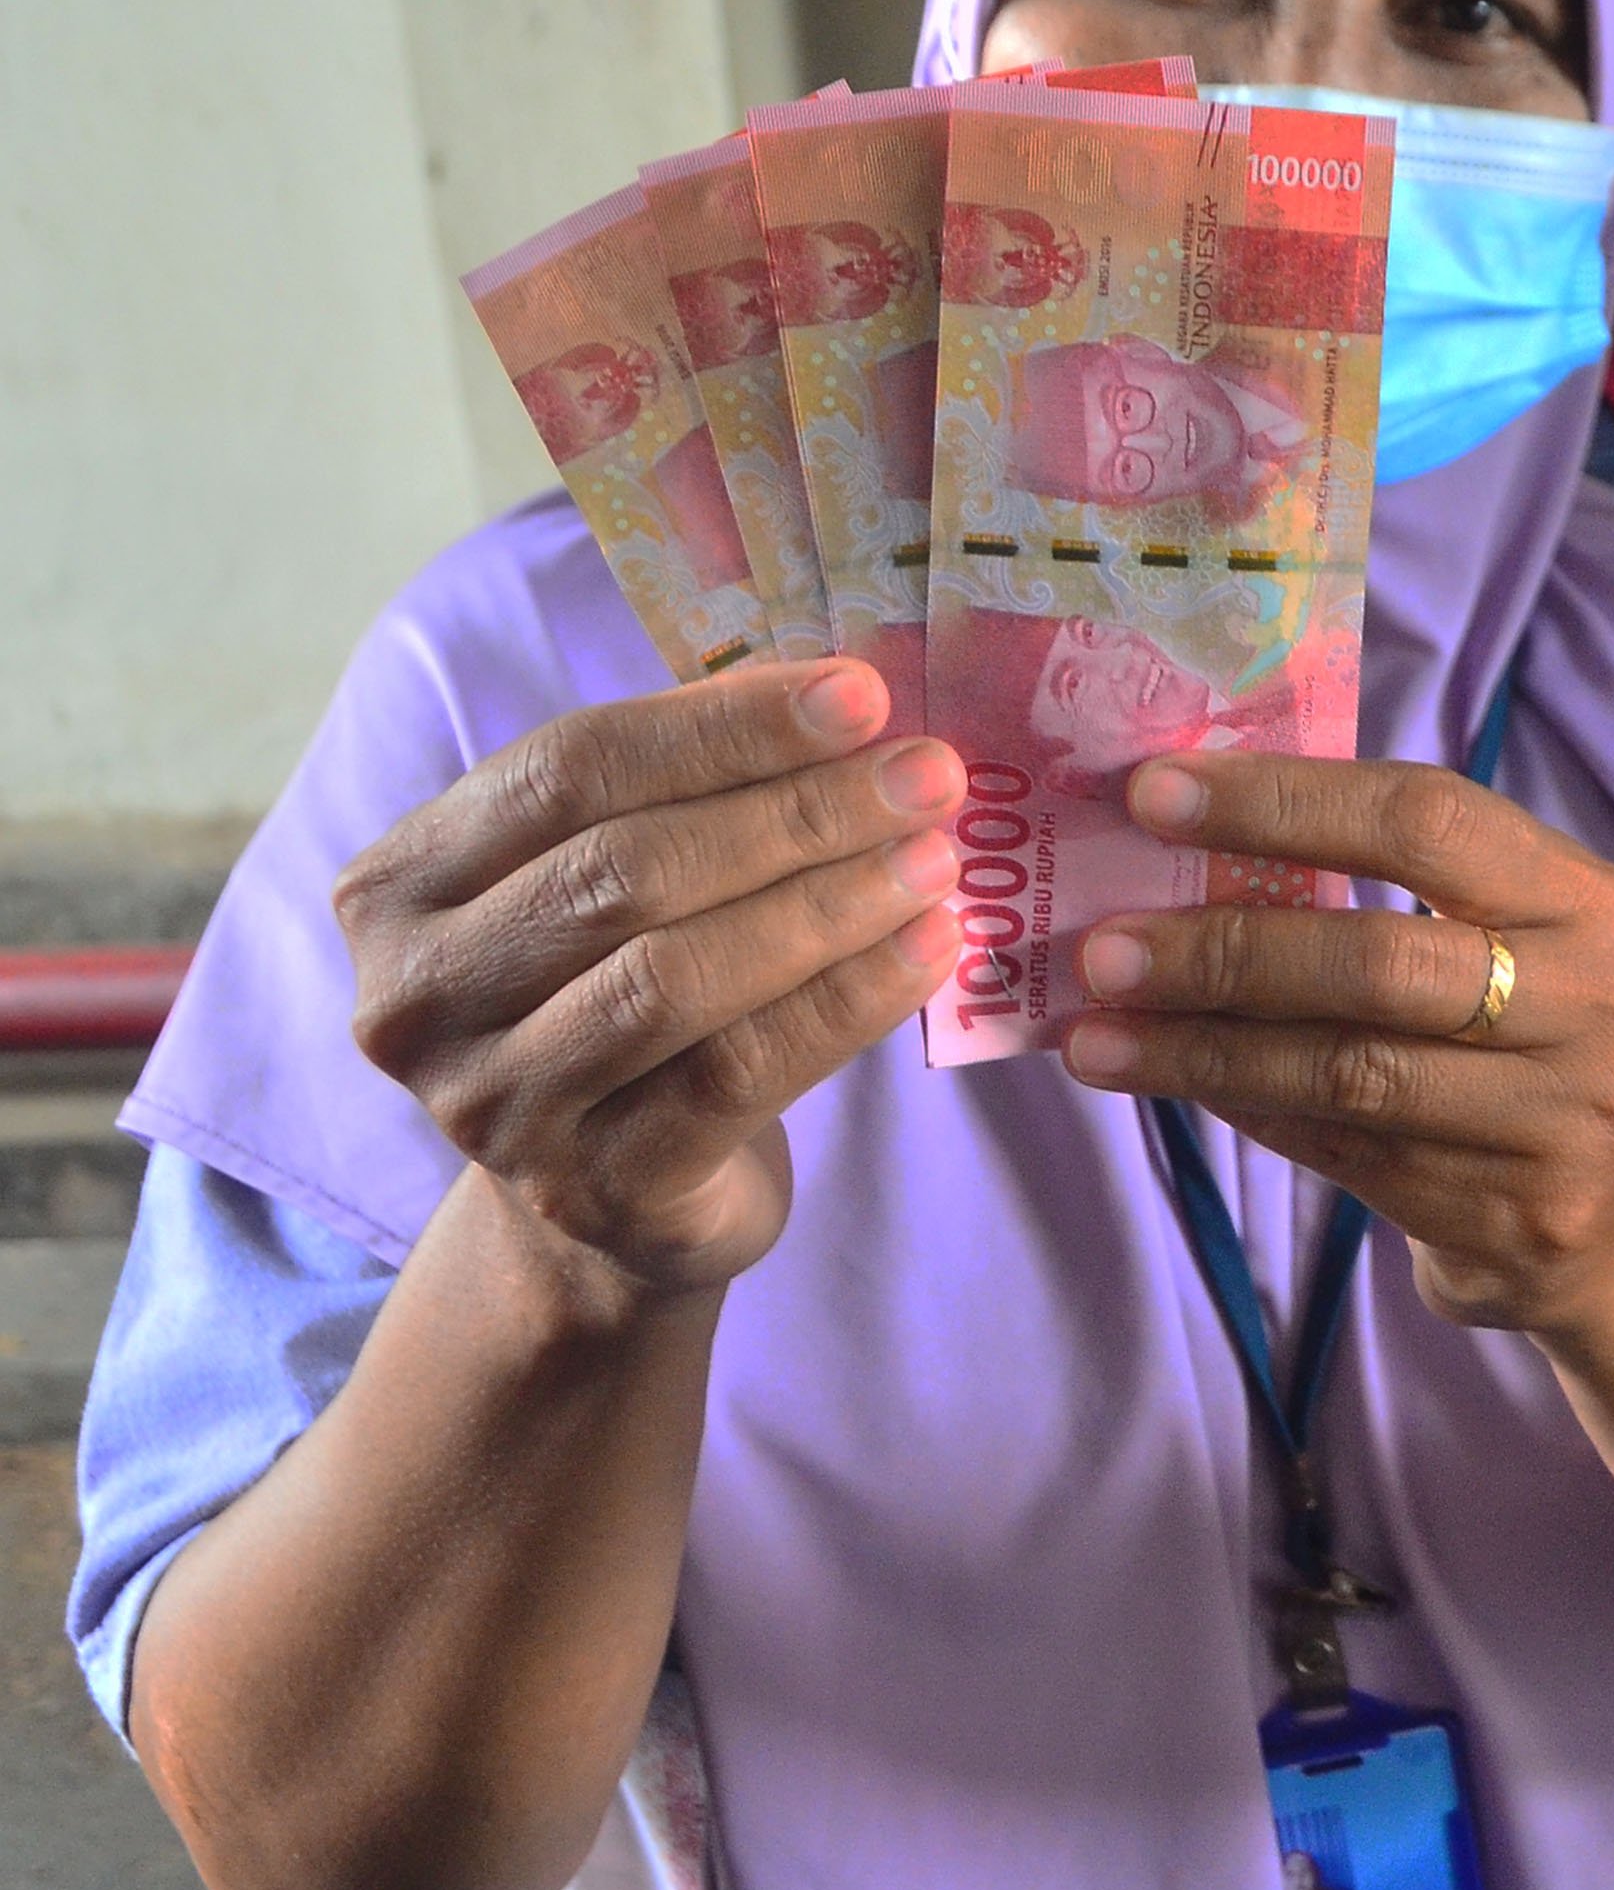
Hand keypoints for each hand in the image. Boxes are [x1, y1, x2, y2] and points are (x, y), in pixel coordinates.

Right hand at [332, 658, 965, 1298]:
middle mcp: (416, 997)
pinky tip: (930, 948)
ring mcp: (494, 1104)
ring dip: (828, 905)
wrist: (611, 1195)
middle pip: (626, 871)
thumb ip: (686, 788)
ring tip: (937, 858)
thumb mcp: (612, 879)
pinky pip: (737, 1074)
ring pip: (677, 976)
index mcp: (399, 884)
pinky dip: (847, 1000)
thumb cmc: (617, 990)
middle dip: (797, 812)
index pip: (565, 770)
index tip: (860, 695)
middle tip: (927, 776)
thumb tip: (842, 694)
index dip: (720, 727)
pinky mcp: (595, 1185)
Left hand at [1058, 754, 1613, 1333]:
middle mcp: (1591, 1005)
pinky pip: (1343, 1152)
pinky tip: (1167, 1084)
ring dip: (1201, 1050)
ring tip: (1095, 1034)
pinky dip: (1242, 1109)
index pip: (1427, 820)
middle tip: (1101, 948)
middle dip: (1224, 948)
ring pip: (1348, 1072)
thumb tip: (1185, 830)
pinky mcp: (1511, 1214)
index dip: (1283, 802)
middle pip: (1381, 960)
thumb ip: (1387, 885)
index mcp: (1584, 902)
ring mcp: (1560, 1119)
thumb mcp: (1503, 939)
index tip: (1153, 794)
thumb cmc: (1523, 1037)